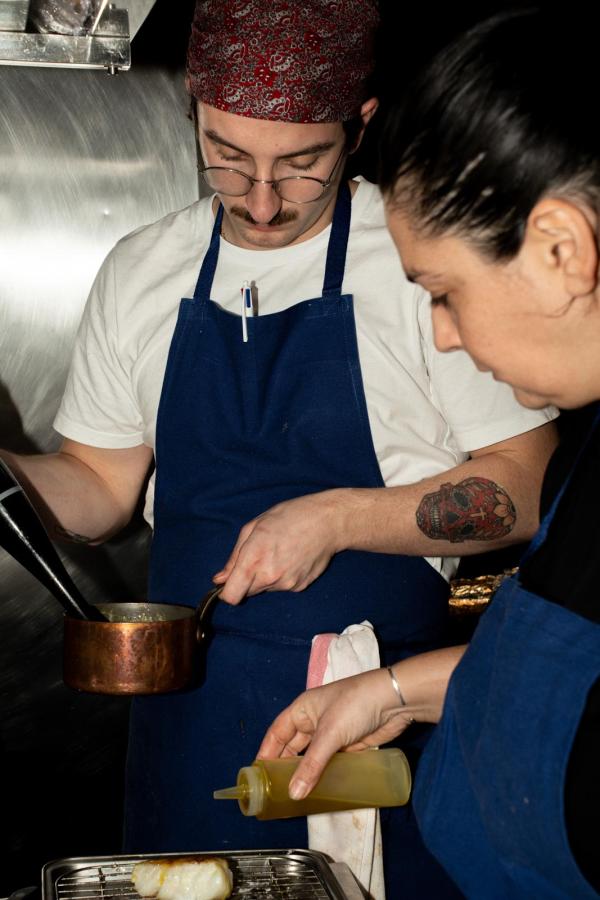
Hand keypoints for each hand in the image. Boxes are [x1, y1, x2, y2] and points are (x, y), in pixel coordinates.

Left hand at [213, 490, 346, 603]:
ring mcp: (286, 584)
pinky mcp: (299, 587)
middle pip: (247, 592)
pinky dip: (282, 576)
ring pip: (265, 589)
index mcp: (254, 559)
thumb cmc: (290, 516)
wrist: (327, 522)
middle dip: (247, 579)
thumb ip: (234, 556)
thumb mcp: (255, 527)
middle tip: (260, 556)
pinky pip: (281, 587)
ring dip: (265, 576)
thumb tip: (220, 579)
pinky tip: (292, 558)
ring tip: (279, 552)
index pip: (231, 596)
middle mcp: (269, 576)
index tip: (230, 582)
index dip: (227, 592)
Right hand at [257, 646, 465, 799]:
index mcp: (303, 709)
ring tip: (293, 797)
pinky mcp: (348, 746)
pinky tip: (317, 791)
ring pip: (311, 757)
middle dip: (283, 767)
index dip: (266, 752)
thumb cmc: (355, 706)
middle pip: (292, 746)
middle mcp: (314, 721)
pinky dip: (322, 775)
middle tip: (273, 792)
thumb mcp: (330, 734)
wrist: (394, 700)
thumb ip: (311, 765)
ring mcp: (331, 734)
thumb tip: (293, 794)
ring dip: (303, 773)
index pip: (277, 733)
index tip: (257, 776)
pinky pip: (328, 763)